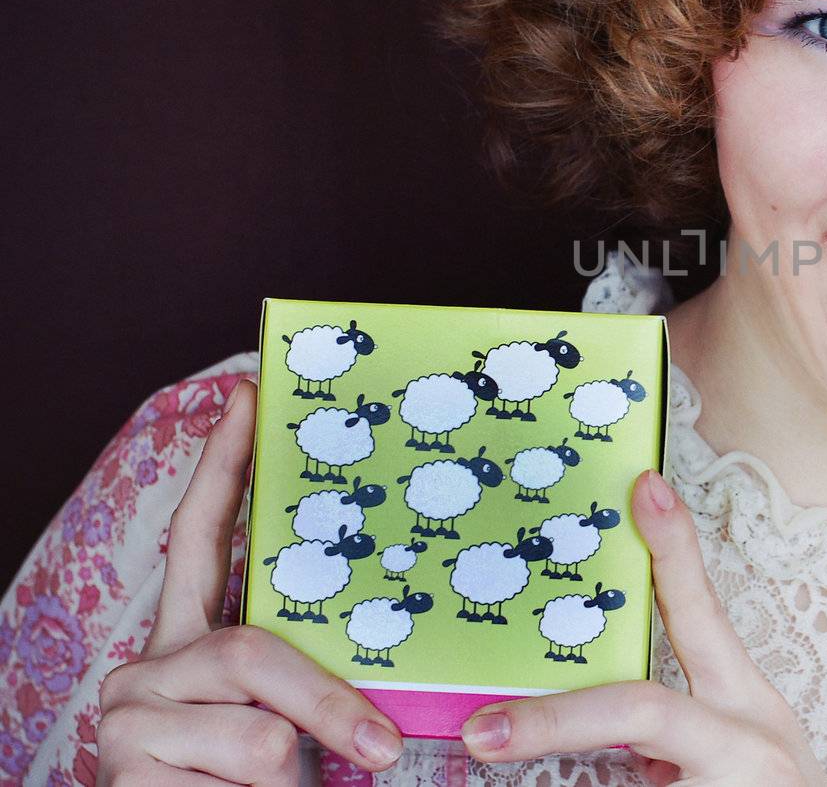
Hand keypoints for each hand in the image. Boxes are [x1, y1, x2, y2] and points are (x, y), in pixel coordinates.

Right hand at [96, 379, 405, 784]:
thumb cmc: (262, 784)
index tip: (245, 395)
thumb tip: (386, 631)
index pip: (201, 539)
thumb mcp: (293, 715)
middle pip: (252, 652)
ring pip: (259, 730)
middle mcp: (147, 667)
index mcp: (190, 641)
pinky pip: (238, 779)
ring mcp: (129, 716)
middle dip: (328, 703)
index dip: (223, 468)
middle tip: (381, 748)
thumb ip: (306, 667)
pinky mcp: (124, 771)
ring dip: (292, 776)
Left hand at [460, 468, 826, 785]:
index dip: (675, 551)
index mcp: (750, 710)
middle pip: (641, 710)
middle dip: (556, 720)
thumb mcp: (740, 757)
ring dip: (582, 781)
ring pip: (634, 786)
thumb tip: (603, 732)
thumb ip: (681, 734)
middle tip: (482, 730)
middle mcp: (749, 743)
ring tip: (522, 759)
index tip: (645, 487)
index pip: (705, 616)